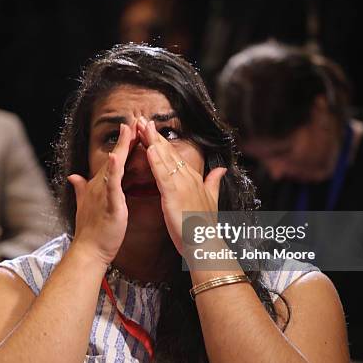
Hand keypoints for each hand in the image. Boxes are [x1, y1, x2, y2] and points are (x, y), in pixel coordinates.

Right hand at [67, 122, 136, 264]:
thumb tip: (73, 176)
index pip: (115, 160)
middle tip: (135, 119)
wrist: (88, 250)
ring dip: (121, 148)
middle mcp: (101, 185)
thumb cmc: (91, 230)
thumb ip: (80, 189)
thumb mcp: (85, 204)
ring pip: (115, 166)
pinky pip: (112, 186)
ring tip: (128, 130)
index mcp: (100, 185)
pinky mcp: (110, 204)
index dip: (123, 144)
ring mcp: (104, 194)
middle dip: (125, 139)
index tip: (132, 127)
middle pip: (116, 158)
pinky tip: (116, 157)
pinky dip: (114, 171)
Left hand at [137, 118, 225, 253]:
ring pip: (164, 158)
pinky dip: (155, 161)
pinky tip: (148, 149)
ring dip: (152, 141)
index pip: (174, 155)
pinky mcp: (174, 195)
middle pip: (167, 152)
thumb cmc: (203, 227)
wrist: (206, 244)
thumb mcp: (211, 200)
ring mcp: (182, 185)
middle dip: (153, 135)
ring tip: (141, 126)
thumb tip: (222, 169)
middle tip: (140, 118)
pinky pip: (163, 175)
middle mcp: (188, 178)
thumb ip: (214, 182)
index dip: (161, 141)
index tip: (150, 128)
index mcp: (192, 178)